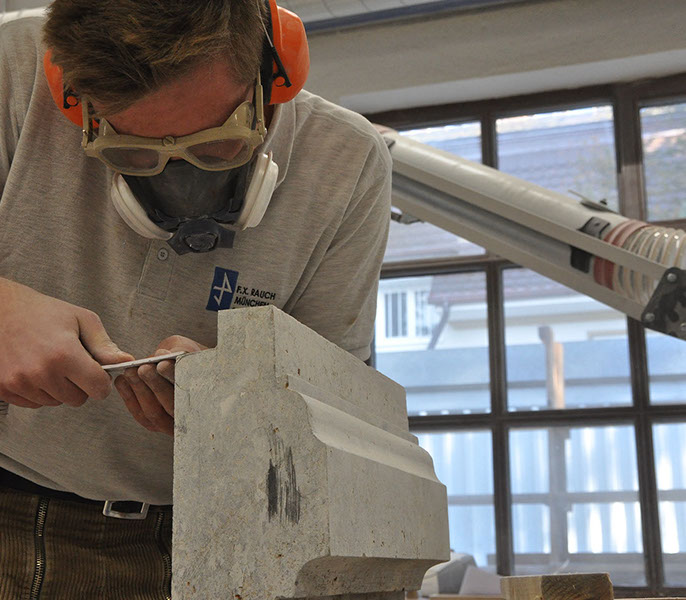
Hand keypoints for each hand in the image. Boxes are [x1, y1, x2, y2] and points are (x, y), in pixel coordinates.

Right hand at [0, 277, 133, 408]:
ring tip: (51, 362)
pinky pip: (35, 403)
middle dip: (81, 384)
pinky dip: (40, 391)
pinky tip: (36, 369)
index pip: (98, 389)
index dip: (102, 381)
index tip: (98, 372)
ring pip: (56, 402)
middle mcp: (41, 372)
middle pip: (78, 399)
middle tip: (72, 362)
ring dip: (59, 388)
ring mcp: (20, 383)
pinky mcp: (4, 389)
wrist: (1, 309)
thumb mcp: (82, 320)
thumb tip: (126, 362)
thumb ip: (105, 345)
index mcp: (64, 354)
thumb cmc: (43, 312)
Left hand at [114, 336, 205, 435]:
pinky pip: (143, 417)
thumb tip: (162, 355)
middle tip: (143, 368)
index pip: (192, 387)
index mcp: (207, 392)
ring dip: (140, 391)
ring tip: (130, 372)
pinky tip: (122, 381)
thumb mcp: (188, 349)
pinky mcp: (159, 425)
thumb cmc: (188, 359)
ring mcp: (175, 424)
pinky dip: (130, 399)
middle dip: (155, 384)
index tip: (162, 363)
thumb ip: (179, 352)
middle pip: (172, 405)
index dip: (175, 376)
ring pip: (155, 413)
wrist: (185, 371)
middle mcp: (194, 414)